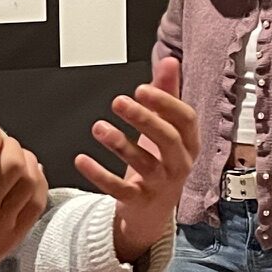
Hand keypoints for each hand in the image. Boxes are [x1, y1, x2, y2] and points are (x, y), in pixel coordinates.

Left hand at [76, 57, 197, 266]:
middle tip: (119, 102)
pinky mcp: (138, 201)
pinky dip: (99, 175)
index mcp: (189, 142)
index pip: (185, 119)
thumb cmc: (160, 161)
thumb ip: (167, 94)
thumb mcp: (166, 128)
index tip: (142, 89)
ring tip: (98, 127)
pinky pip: (119, 189)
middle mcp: (179, 163)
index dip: (166, 102)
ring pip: (143, 164)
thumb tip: (169, 61)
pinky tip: (82, 159)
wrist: (153, 210)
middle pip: (167, 139)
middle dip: (144, 118)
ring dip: (119, 143)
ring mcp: (160, 185)